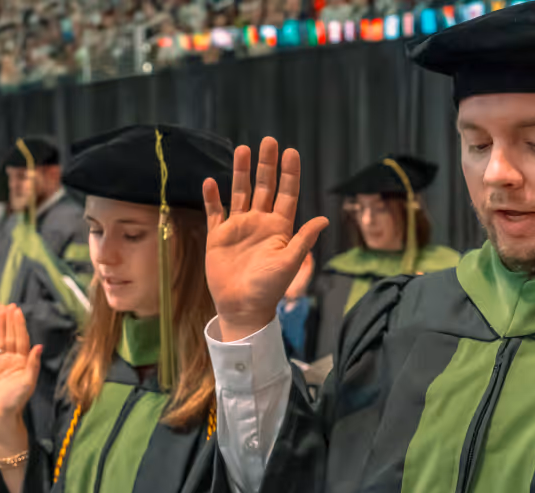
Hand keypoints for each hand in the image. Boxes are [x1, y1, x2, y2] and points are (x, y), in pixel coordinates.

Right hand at [0, 304, 42, 422]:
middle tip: (9, 306)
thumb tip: (39, 346)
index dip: (20, 325)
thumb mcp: (28, 382)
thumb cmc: (16, 400)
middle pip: (10, 336)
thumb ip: (33, 364)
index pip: (21, 339)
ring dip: (0, 326)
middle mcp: (11, 359)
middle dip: (10, 321)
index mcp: (23, 362)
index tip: (18, 311)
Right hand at [204, 137, 327, 341]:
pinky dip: (212, 197)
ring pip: (240, 193)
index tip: (291, 152)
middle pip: (264, 187)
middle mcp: (259, 223)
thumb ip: (303, 239)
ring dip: (241, 172)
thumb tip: (323, 219)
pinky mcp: (219, 237)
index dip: (289, 173)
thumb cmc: (268, 289)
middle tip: (268, 141)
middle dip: (266, 165)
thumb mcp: (289, 263)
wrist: (241, 308)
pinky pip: (215, 212)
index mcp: (279, 228)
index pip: (287, 194)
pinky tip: (211, 180)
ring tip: (242, 149)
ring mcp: (239, 228)